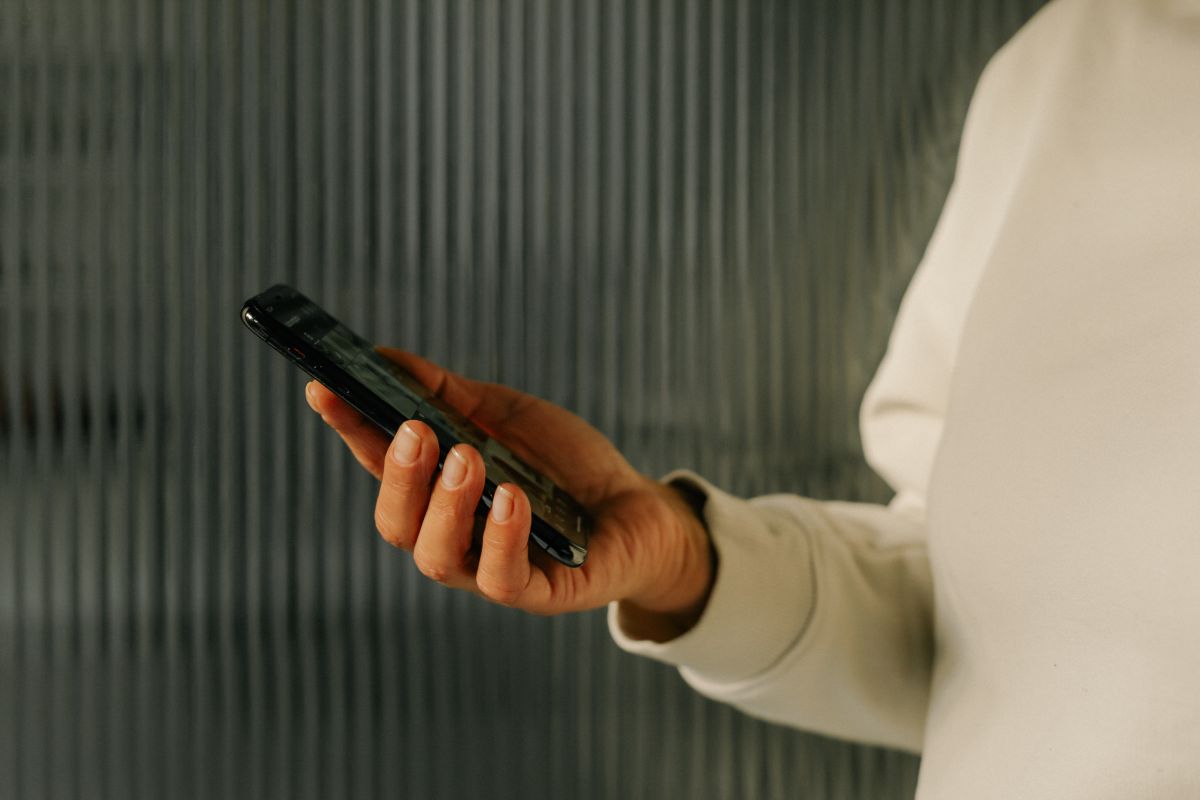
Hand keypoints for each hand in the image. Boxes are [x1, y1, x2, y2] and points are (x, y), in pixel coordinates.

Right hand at [305, 347, 713, 622]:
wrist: (636, 506)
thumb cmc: (562, 464)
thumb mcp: (503, 416)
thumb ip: (445, 393)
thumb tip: (382, 356)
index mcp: (434, 492)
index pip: (378, 462)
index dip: (348, 429)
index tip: (324, 389)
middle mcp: (451, 535)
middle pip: (397, 521)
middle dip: (398, 475)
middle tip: (416, 431)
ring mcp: (488, 568)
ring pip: (438, 555)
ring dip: (444, 505)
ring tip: (465, 458)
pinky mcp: (536, 591)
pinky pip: (502, 578)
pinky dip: (500, 538)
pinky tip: (511, 499)